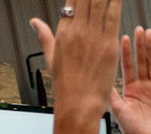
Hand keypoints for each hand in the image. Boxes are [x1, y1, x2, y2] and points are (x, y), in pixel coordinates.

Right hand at [30, 0, 122, 124]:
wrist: (78, 105)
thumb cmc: (66, 85)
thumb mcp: (51, 57)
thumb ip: (45, 35)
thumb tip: (34, 22)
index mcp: (64, 32)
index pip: (73, 0)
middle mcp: (78, 32)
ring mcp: (94, 38)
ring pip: (100, 3)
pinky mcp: (108, 46)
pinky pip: (113, 18)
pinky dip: (116, 2)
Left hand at [109, 26, 150, 133]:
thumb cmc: (132, 131)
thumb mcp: (117, 109)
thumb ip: (110, 92)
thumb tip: (98, 78)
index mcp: (130, 90)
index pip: (128, 66)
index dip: (127, 52)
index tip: (124, 37)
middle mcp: (143, 88)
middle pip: (142, 61)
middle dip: (141, 45)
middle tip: (140, 30)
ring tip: (150, 34)